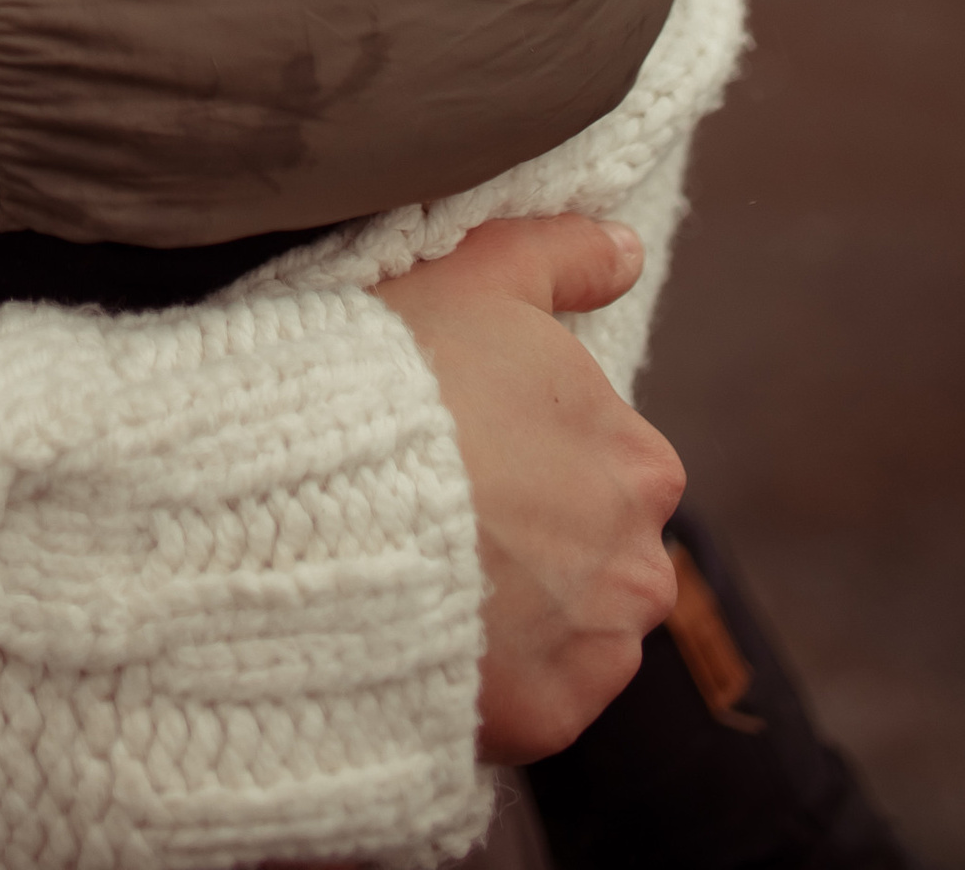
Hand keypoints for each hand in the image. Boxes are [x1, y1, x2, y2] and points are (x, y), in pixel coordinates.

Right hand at [375, 214, 682, 764]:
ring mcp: (596, 648)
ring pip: (573, 630)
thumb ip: (564, 253)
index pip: (603, 463)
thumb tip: (628, 247)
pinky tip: (430, 633)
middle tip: (443, 513)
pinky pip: (534, 700)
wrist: (322, 503)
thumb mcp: (474, 275)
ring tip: (428, 575)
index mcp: (638, 459)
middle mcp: (642, 561)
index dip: (527, 451)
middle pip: (598, 553)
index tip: (462, 446)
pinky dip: (495, 676)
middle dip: (536, 539)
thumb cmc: (394, 375)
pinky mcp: (548, 718)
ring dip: (521, 612)